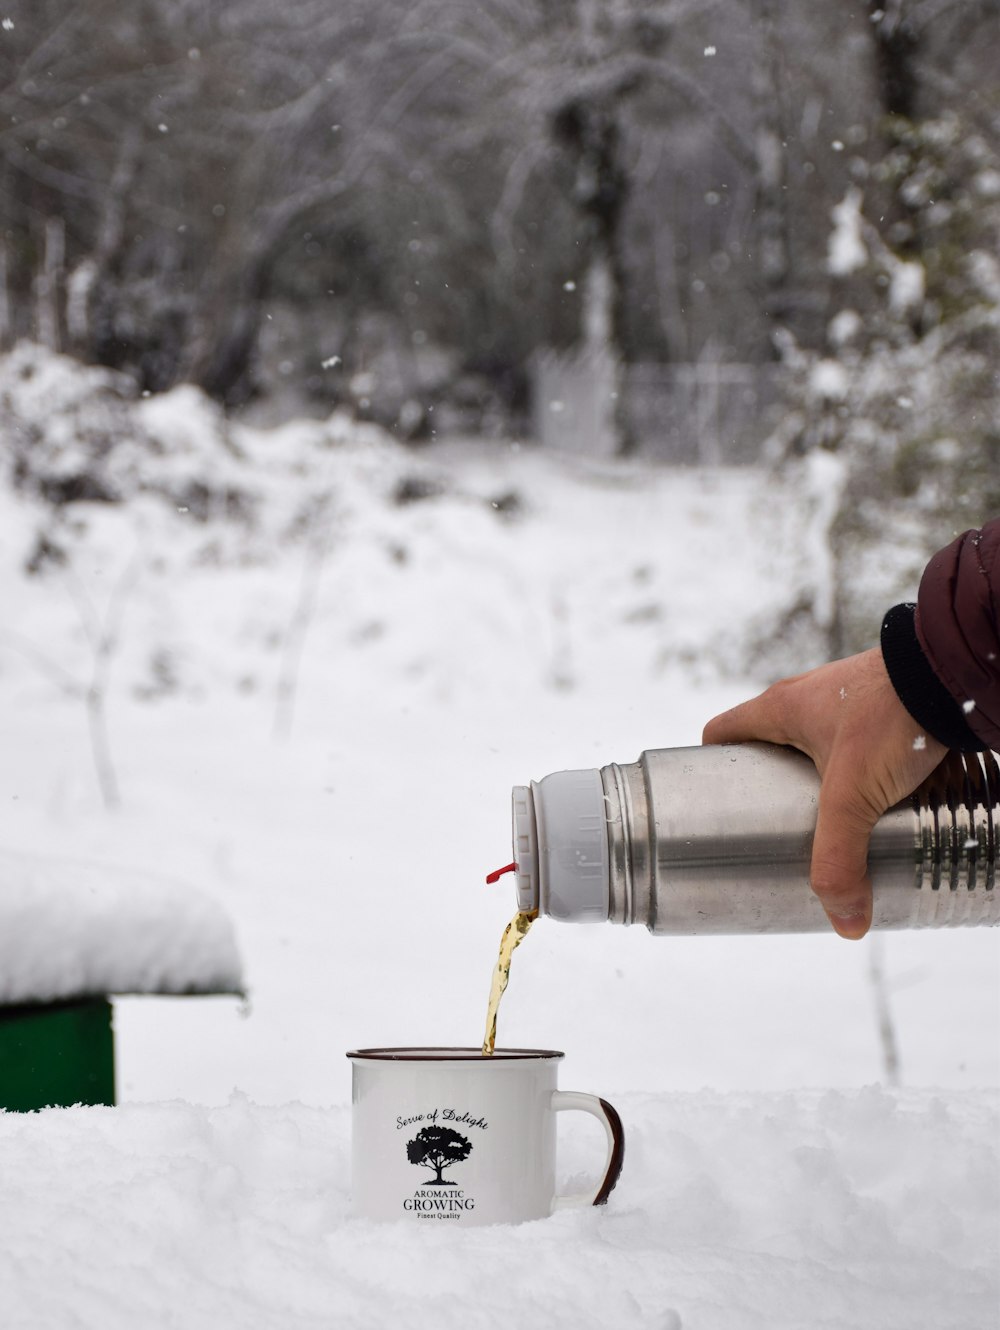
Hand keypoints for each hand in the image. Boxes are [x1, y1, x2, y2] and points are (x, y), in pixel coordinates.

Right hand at [702, 648, 946, 938]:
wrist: (952, 673)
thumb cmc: (892, 715)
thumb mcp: (853, 794)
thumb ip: (840, 858)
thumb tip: (844, 922)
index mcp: (779, 708)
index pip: (721, 734)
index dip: (711, 769)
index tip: (716, 806)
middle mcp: (806, 699)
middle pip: (767, 748)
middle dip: (769, 790)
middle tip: (779, 831)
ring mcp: (844, 701)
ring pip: (813, 747)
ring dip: (816, 783)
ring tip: (833, 824)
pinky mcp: (881, 706)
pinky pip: (852, 743)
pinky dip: (855, 771)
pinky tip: (877, 799)